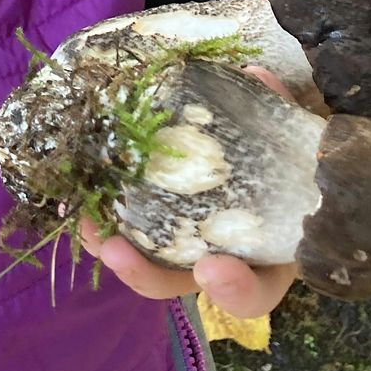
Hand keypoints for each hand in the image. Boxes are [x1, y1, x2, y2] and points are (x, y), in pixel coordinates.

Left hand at [77, 64, 297, 319]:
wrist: (282, 158)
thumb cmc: (292, 158)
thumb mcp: (297, 142)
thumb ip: (281, 115)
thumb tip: (257, 78)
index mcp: (268, 258)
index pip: (255, 292)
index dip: (235, 290)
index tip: (212, 269)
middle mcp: (222, 262)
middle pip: (181, 285)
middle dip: (144, 273)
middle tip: (115, 251)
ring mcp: (186, 248)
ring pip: (146, 264)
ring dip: (112, 247)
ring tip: (83, 223)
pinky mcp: (156, 225)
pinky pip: (128, 232)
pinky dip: (103, 218)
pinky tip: (74, 196)